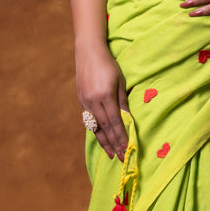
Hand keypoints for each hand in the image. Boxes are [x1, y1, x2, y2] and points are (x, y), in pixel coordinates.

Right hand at [75, 44, 129, 161]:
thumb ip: (123, 102)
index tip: (127, 148)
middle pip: (105, 127)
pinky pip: (89, 121)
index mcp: (105, 95)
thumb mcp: (120, 81)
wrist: (88, 52)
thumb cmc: (109, 65)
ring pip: (95, 127)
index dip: (121, 136)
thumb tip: (128, 120)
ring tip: (111, 154)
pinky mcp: (81, 101)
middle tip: (122, 157)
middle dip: (114, 144)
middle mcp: (93, 101)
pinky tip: (102, 140)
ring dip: (104, 142)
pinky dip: (97, 132)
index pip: (115, 121)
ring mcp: (85, 102)